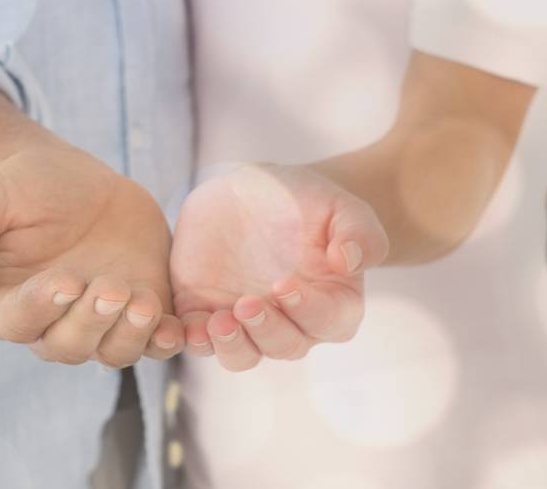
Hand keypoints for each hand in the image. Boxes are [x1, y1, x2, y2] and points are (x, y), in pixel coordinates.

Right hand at [0, 141, 183, 366]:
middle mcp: (51, 324)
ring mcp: (99, 321)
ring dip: (130, 334)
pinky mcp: (139, 310)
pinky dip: (167, 342)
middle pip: (68, 345)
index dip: (41, 307)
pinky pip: (154, 341)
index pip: (16, 321)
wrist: (68, 179)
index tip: (66, 280)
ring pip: (112, 351)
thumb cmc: (14, 190)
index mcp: (2, 303)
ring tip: (143, 301)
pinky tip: (179, 329)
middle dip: (91, 320)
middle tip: (112, 287)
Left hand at [168, 162, 387, 371]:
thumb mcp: (340, 205)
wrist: (256, 190)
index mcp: (332, 302)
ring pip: (242, 355)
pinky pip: (201, 341)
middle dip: (266, 331)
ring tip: (217, 322)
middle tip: (246, 304)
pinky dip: (195, 341)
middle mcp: (291, 321)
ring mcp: (247, 321)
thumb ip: (358, 232)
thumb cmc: (308, 200)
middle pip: (284, 346)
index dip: (307, 310)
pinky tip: (188, 330)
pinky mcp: (206, 311)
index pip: (328, 321)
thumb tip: (350, 262)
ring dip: (231, 346)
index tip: (284, 284)